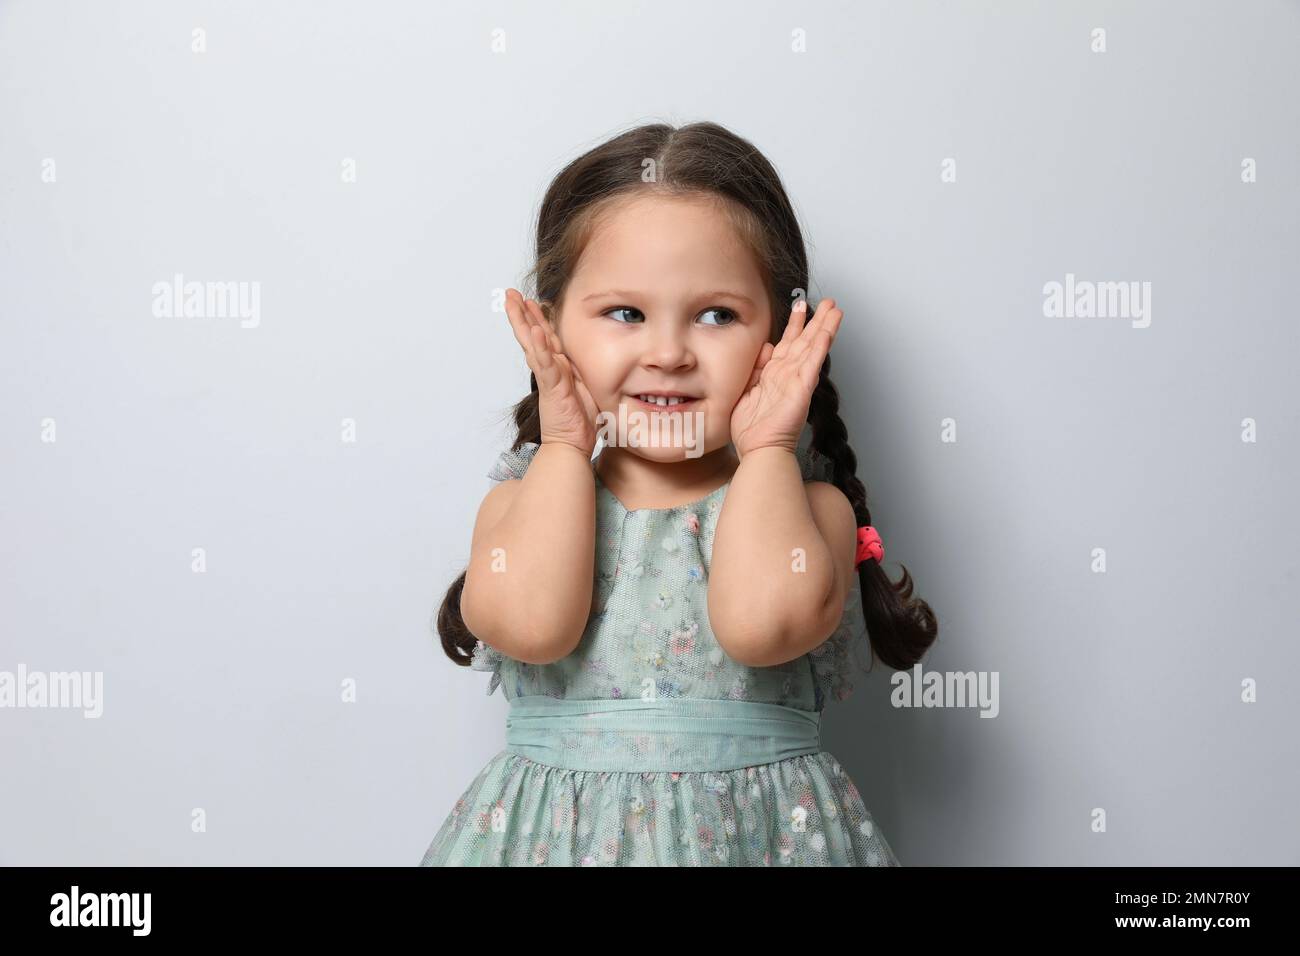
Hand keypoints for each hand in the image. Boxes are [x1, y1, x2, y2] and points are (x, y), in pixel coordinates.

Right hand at [503, 288, 599, 455]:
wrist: (573, 445)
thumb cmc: (580, 420)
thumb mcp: (585, 387)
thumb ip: (581, 371)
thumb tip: (585, 359)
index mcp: (558, 367)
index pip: (545, 337)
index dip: (536, 318)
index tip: (530, 299)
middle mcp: (549, 369)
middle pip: (531, 335)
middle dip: (520, 313)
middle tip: (510, 293)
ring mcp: (548, 378)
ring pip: (532, 344)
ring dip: (523, 322)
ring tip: (514, 302)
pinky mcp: (552, 388)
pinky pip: (545, 364)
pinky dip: (539, 347)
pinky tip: (533, 330)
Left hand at [729, 297, 843, 457]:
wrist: (758, 450)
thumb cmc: (750, 429)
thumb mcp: (745, 389)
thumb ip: (755, 368)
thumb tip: (764, 347)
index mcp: (774, 375)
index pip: (787, 343)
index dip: (795, 325)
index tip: (800, 307)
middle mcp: (788, 375)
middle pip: (805, 341)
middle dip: (816, 320)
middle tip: (828, 302)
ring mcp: (797, 381)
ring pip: (812, 347)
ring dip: (824, 327)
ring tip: (835, 309)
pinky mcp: (802, 389)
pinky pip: (812, 363)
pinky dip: (820, 346)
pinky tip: (828, 331)